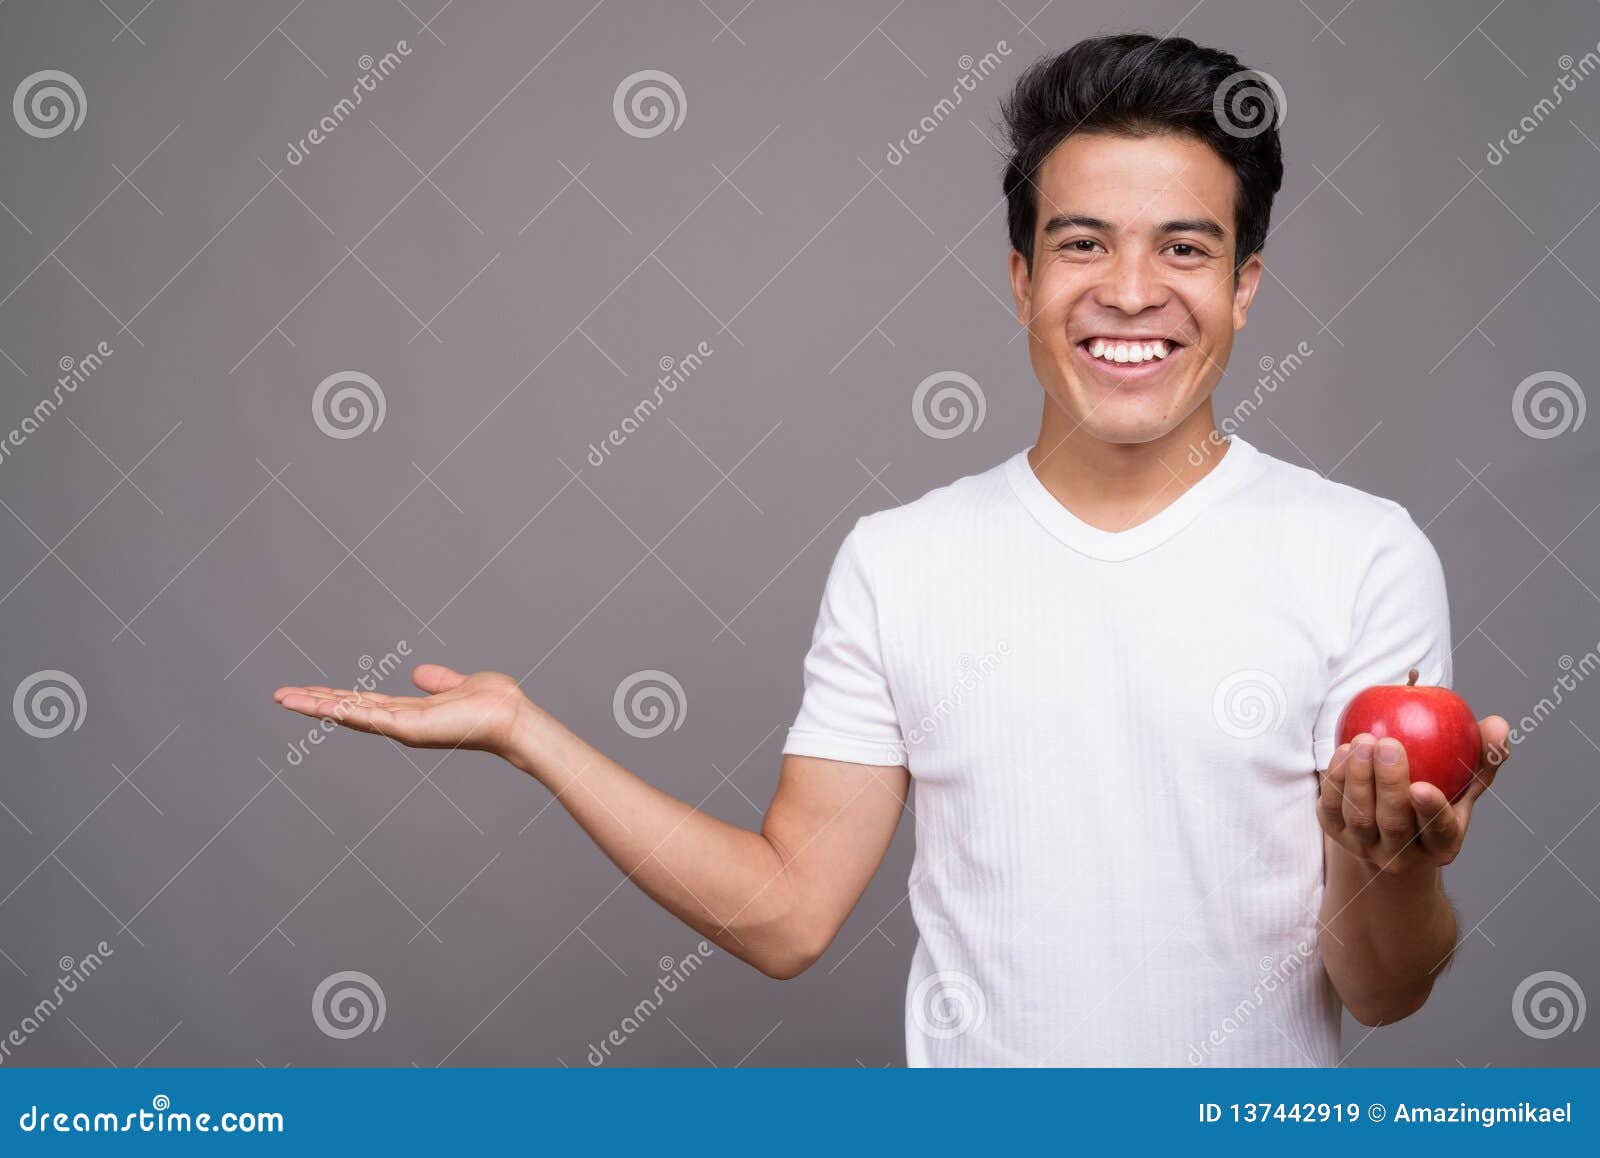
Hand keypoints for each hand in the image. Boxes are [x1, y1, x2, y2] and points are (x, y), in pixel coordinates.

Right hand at [273, 663, 533, 758]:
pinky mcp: (410, 728)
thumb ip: (438, 681)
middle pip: (348, 710)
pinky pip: (370, 717)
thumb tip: (418, 673)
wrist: (513, 718)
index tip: (307, 691)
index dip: (335, 697)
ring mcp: (403, 727)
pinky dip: (344, 711)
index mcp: (409, 712)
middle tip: (279, 696)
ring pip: (350, 714)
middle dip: (313, 703)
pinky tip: (320, 706)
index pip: (363, 703)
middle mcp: (400, 723)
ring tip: (284, 699)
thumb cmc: (494, 705)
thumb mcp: (458, 685)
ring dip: (316, 706)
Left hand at [1318, 716, 1510, 876]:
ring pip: (1360, 817)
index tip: (1421, 787)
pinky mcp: (1336, 835)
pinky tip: (1343, 751)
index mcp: (1441, 845)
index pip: (1439, 832)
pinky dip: (1336, 780)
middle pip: (1394, 824)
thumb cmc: (1436, 797)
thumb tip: (1498, 726)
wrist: (1387, 831)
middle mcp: (1402, 854)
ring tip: (1364, 740)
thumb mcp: (1463, 782)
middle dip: (1389, 783)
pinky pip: (1332, 809)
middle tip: (1389, 744)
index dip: (1431, 812)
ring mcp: (1366, 847)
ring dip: (1359, 777)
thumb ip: (1482, 756)